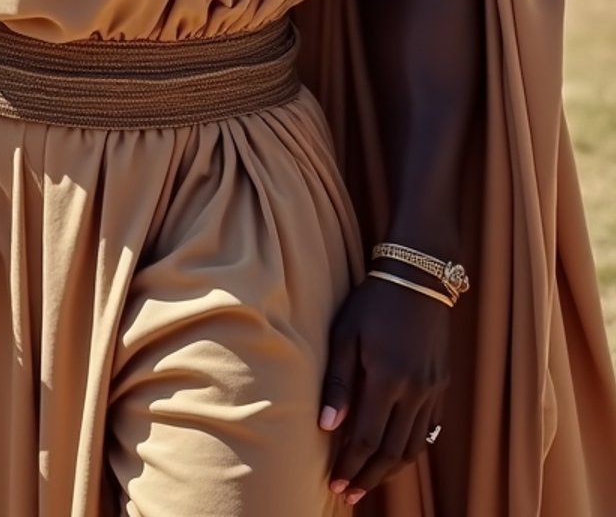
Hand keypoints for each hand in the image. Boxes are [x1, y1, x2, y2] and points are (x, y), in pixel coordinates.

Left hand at [318, 273, 449, 504]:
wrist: (418, 278)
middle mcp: (415, 391)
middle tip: (349, 493)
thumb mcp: (346, 334)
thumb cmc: (373, 303)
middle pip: (393, 452)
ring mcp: (433, 390)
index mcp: (387, 379)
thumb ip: (338, 382)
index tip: (336, 484)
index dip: (351, 466)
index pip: (368, 439)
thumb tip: (327, 426)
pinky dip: (413, 449)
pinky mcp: (443, 385)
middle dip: (369, 477)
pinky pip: (430, 430)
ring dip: (391, 470)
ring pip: (414, 446)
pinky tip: (397, 455)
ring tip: (369, 481)